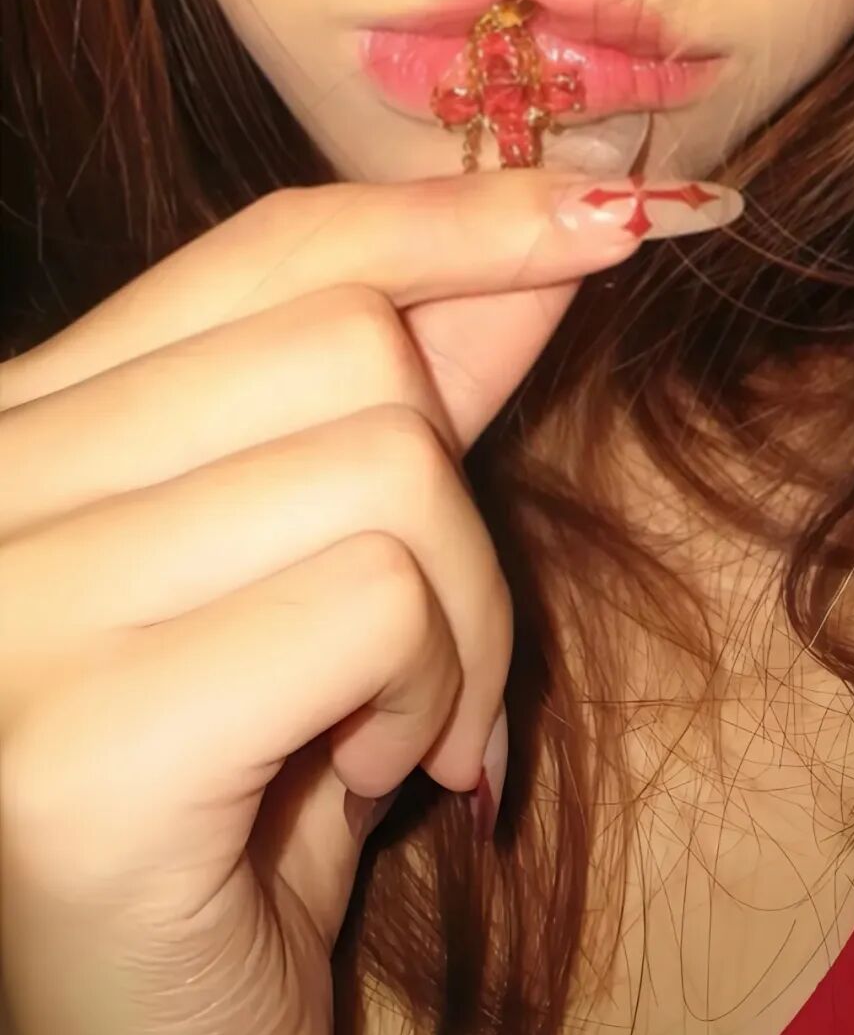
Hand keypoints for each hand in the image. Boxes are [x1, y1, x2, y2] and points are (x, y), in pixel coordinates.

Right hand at [0, 169, 648, 1034]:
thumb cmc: (245, 818)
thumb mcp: (330, 569)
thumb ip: (412, 394)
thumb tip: (557, 225)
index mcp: (23, 427)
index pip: (266, 248)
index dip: (454, 220)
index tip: (613, 216)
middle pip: (343, 337)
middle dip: (456, 503)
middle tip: (426, 669)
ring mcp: (6, 606)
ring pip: (380, 461)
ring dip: (455, 623)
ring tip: (387, 739)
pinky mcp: (74, 741)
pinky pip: (373, 601)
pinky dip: (425, 696)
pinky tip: (359, 788)